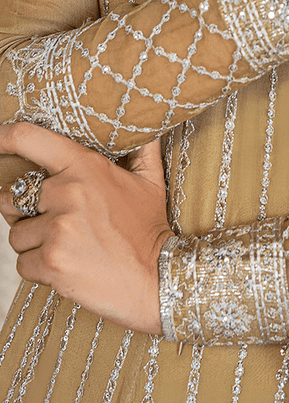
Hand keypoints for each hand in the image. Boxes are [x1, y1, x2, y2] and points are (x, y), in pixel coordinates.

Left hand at [0, 124, 171, 333]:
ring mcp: (58, 230)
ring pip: (16, 235)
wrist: (159, 278)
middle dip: (27, 213)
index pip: (29, 140)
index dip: (2, 138)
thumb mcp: (150, 182)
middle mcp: (67, 194)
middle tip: (58, 224)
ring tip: (69, 248)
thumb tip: (141, 124)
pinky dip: (40, 269)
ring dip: (35, 244)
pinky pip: (23, 264)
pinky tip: (69, 267)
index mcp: (86, 167)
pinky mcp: (52, 263)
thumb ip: (140, 149)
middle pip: (12, 199)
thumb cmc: (150, 229)